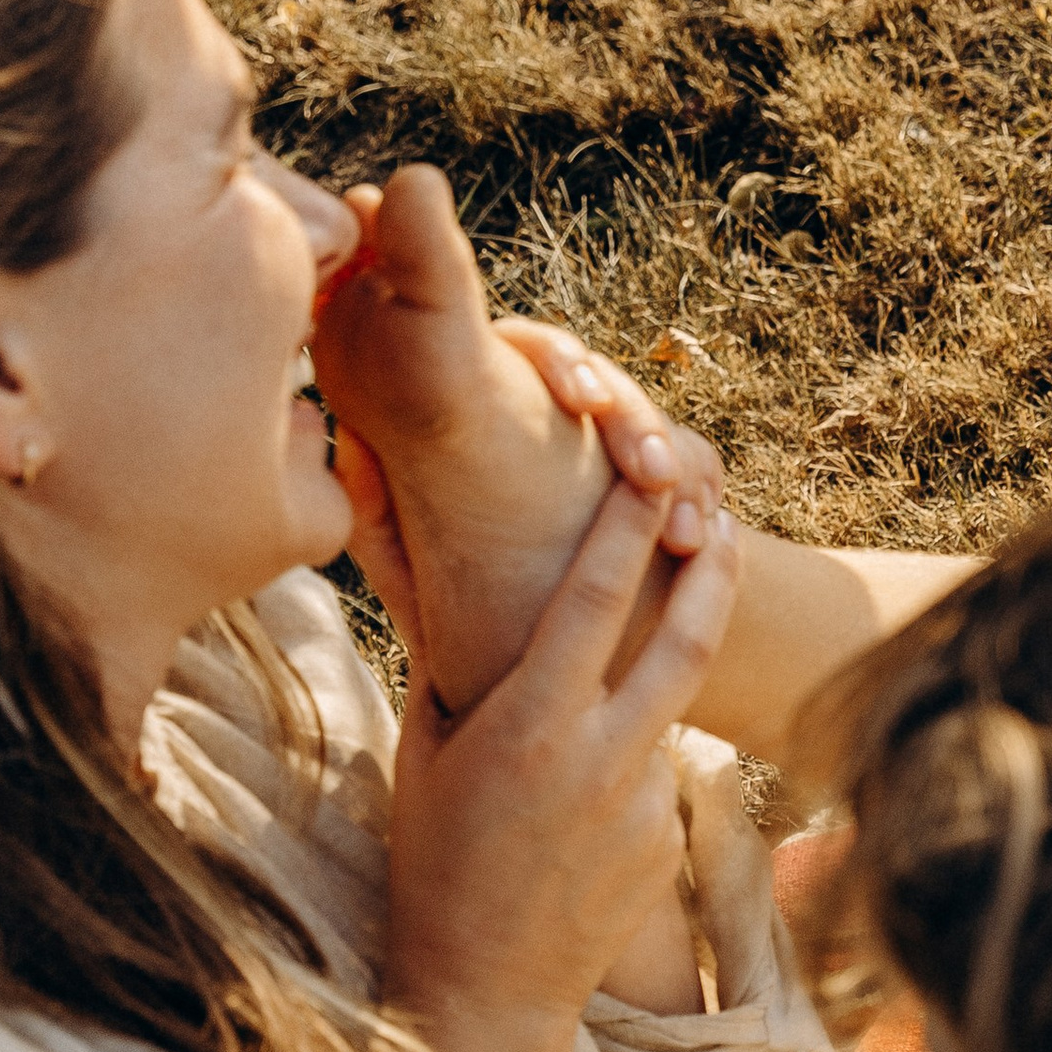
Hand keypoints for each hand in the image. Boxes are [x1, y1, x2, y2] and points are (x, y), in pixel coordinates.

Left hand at [316, 166, 722, 713]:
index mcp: (490, 415)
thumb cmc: (457, 630)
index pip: (533, 353)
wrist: (531, 698)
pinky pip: (694, 475)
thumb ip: (384, 524)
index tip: (580, 398)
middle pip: (610, 386)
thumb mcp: (417, 582)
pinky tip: (704, 534)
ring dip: (681, 464)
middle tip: (648, 472)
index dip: (564, 363)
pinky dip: (702, 498)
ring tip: (687, 527)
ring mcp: (610, 460)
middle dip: (638, 421)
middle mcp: (554, 422)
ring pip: (660, 430)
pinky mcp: (658, 499)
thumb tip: (348, 444)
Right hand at [381, 481, 739, 1051]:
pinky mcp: (670, 841)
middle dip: (711, 566)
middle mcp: (601, 756)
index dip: (631, 525)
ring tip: (668, 620)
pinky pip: (660, 773)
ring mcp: (646, 803)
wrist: (484, 993)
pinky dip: (635, 756)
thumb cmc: (432, 861)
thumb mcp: (422, 750)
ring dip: (674, 657)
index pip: (597, 598)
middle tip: (722, 512)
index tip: (652, 471)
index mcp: (531, 724)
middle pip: (686, 638)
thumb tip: (432, 566)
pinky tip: (592, 792)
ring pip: (672, 705)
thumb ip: (445, 656)